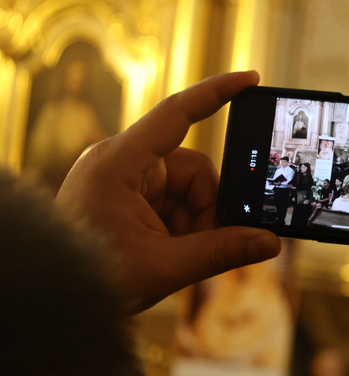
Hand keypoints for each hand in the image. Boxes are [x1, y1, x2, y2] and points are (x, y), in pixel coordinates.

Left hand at [57, 71, 281, 312]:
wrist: (52, 297)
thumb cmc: (93, 275)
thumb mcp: (165, 267)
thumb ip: (222, 251)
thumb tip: (270, 242)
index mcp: (120, 162)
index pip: (177, 113)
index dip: (217, 92)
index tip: (251, 79)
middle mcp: (122, 162)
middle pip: (193, 170)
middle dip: (206, 209)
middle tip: (201, 243)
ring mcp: (124, 180)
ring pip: (188, 190)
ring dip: (194, 223)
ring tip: (178, 255)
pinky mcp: (127, 197)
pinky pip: (173, 203)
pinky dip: (181, 228)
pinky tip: (169, 251)